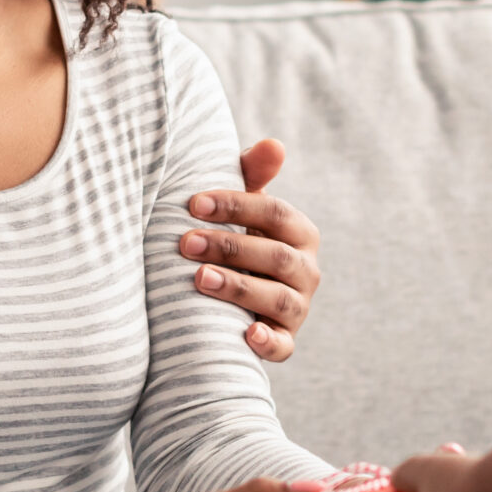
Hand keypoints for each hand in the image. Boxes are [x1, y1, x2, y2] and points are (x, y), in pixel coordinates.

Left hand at [179, 138, 321, 362]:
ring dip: (239, 287)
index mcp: (300, 233)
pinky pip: (283, 346)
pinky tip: (245, 333)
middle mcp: (306, 271)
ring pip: (279, 299)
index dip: (236, 206)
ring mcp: (297, 308)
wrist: (234, 300)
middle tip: (184, 243)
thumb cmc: (237, 242)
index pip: (275, 213)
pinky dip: (268, 342)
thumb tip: (274, 144)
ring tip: (199, 278)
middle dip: (229, 247)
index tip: (192, 203)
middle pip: (276, 256)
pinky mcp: (284, 340)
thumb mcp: (244, 210)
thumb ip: (252, 176)